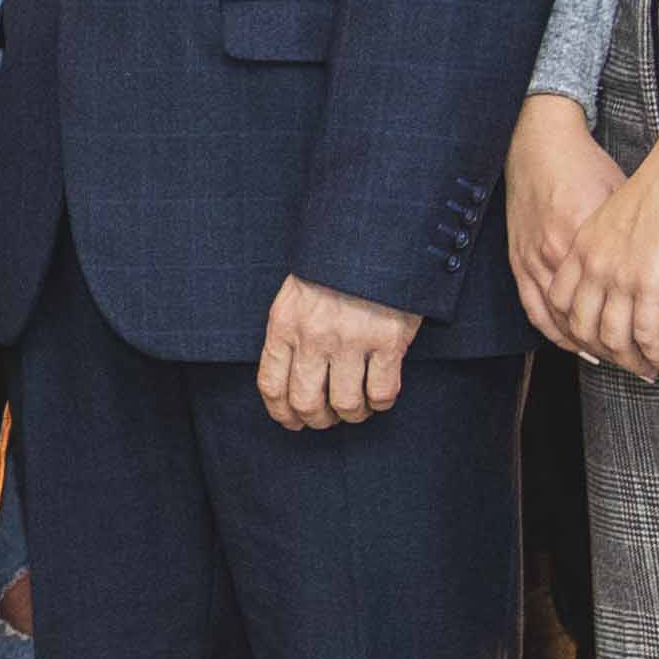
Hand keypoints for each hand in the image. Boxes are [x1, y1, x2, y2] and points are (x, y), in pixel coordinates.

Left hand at [252, 275, 418, 432]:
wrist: (375, 236)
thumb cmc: (335, 268)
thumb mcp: (296, 295)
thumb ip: (290, 333)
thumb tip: (289, 379)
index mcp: (284, 324)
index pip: (271, 385)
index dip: (281, 413)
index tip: (292, 421)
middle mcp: (313, 336)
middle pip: (305, 402)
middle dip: (317, 419)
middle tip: (329, 417)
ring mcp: (351, 340)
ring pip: (345, 404)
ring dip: (352, 414)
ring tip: (358, 406)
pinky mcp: (388, 342)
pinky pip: (380, 393)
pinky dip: (381, 402)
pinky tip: (381, 393)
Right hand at [502, 96, 623, 358]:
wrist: (541, 141)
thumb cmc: (587, 165)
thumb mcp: (624, 201)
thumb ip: (635, 240)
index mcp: (591, 247)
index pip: (620, 312)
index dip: (645, 344)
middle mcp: (560, 259)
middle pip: (591, 327)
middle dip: (621, 356)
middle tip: (645, 371)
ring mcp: (535, 260)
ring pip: (562, 324)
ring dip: (590, 349)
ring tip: (616, 364)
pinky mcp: (519, 258)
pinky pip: (535, 308)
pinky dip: (555, 332)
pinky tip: (575, 344)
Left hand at [563, 116, 658, 390]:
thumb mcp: (621, 214)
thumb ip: (613, 242)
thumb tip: (627, 265)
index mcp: (581, 246)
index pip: (558, 304)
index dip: (574, 333)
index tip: (597, 348)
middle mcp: (591, 264)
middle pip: (583, 329)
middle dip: (607, 356)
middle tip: (631, 368)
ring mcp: (618, 276)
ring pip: (614, 340)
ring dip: (635, 364)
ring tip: (654, 373)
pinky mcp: (650, 284)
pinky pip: (647, 336)